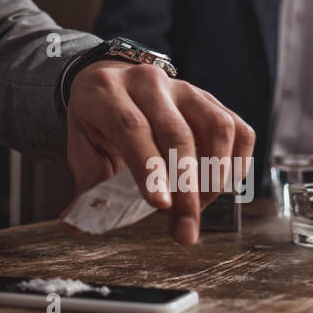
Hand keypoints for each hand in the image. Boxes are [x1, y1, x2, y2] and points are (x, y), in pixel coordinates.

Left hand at [63, 62, 254, 244]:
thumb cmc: (98, 123)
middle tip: (185, 229)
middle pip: (176, 132)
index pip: (131, 127)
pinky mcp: (211, 99)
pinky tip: (220, 188)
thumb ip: (85, 186)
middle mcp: (148, 82)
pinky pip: (238, 129)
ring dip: (214, 177)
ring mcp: (184, 88)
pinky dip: (237, 163)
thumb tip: (75, 226)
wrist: (114, 82)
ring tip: (197, 208)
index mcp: (106, 92)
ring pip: (215, 127)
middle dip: (185, 188)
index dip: (148, 167)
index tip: (161, 206)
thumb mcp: (82, 148)